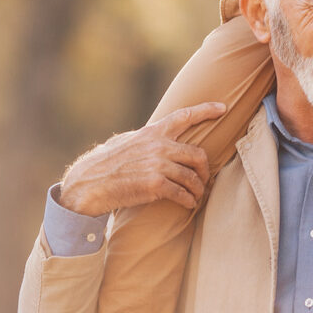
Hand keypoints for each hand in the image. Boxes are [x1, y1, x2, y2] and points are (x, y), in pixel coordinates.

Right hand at [57, 102, 228, 217]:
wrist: (90, 182)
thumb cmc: (104, 163)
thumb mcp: (124, 141)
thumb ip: (144, 138)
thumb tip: (154, 136)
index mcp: (152, 132)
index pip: (184, 117)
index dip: (205, 110)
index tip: (222, 108)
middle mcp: (158, 146)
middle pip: (197, 154)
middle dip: (205, 169)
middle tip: (204, 179)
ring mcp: (158, 165)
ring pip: (192, 176)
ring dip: (198, 189)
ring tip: (197, 196)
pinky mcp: (155, 185)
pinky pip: (182, 193)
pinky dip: (189, 200)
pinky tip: (189, 204)